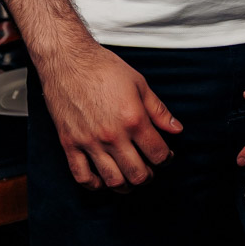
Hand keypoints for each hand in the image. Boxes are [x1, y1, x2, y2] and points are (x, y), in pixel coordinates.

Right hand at [37, 38, 182, 191]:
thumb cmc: (104, 68)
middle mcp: (112, 135)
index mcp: (133, 119)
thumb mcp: (139, 83)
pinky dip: (94, 185)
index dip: (166, 158)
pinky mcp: (69, 144)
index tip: (165, 155)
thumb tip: (177, 129)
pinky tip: (102, 181)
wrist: (68, 60)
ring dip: (126, 185)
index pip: (158, 153)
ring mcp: (89, 142)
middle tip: (149, 169)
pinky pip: (82, 176)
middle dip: (149, 176)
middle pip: (138, 174)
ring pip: (113, 180)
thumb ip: (159, 110)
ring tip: (129, 177)